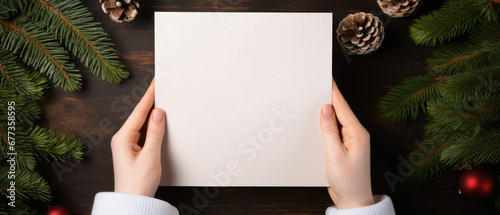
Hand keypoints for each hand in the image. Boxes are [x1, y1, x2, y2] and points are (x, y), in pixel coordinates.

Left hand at [111, 80, 164, 196]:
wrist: (132, 202)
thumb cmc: (137, 183)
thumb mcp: (150, 156)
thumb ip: (155, 133)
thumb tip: (159, 113)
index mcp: (123, 138)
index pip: (139, 111)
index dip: (149, 96)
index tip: (156, 82)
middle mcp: (123, 139)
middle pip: (140, 115)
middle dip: (151, 101)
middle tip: (161, 86)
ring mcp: (127, 145)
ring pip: (143, 124)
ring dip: (153, 114)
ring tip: (163, 99)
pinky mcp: (134, 151)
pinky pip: (144, 133)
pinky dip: (153, 126)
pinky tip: (160, 121)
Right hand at [320, 80, 373, 208]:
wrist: (353, 200)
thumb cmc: (347, 181)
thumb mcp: (335, 154)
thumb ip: (329, 130)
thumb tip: (326, 108)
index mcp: (357, 133)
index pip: (342, 106)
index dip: (333, 91)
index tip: (326, 77)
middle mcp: (356, 134)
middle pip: (339, 111)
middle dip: (327, 99)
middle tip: (314, 86)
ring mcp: (350, 141)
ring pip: (336, 120)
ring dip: (325, 113)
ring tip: (311, 101)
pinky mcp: (344, 147)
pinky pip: (334, 131)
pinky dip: (325, 125)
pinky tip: (315, 123)